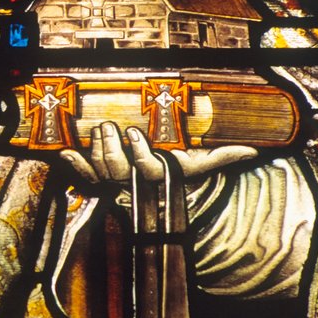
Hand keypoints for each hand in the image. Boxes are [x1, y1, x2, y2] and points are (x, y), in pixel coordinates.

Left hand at [61, 121, 257, 184]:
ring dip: (94, 150)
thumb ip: (223, 156)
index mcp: (158, 175)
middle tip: (108, 126)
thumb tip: (252, 151)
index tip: (133, 131)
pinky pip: (85, 176)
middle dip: (110, 147)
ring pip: (100, 170)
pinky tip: (65, 153)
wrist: (162, 191)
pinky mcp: (100, 179)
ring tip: (95, 131)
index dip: (137, 152)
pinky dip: (74, 166)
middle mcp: (133, 182)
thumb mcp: (204, 164)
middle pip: (117, 169)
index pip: (146, 168)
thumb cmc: (183, 171)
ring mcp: (115, 182)